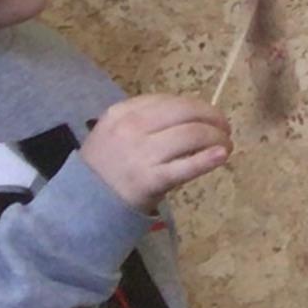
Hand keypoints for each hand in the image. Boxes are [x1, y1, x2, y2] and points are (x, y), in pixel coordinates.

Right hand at [80, 96, 232, 212]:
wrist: (82, 206)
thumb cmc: (105, 168)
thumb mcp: (115, 132)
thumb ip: (146, 118)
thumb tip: (193, 112)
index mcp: (121, 113)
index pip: (170, 101)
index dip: (197, 106)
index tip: (209, 115)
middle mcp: (130, 129)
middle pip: (186, 114)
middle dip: (213, 119)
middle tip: (225, 129)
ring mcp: (141, 155)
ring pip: (192, 135)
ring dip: (217, 138)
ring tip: (225, 145)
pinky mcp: (150, 180)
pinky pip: (186, 166)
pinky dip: (208, 159)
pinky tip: (222, 155)